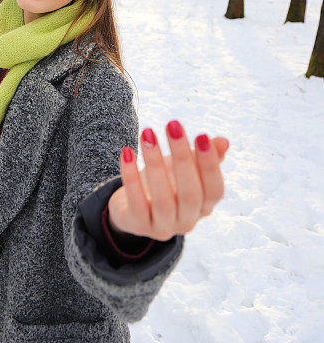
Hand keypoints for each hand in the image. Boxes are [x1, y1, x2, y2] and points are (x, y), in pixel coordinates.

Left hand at [107, 120, 228, 240]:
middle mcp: (188, 221)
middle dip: (182, 157)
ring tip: (147, 133)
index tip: (201, 134)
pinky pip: (136, 203)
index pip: (215, 190)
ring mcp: (163, 227)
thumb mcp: (185, 167)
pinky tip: (127, 152)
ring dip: (155, 163)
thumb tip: (224, 142)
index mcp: (204, 207)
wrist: (132, 209)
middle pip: (190, 194)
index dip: (210, 164)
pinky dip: (131, 177)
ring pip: (162, 199)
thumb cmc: (166, 182)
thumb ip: (203, 156)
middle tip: (172, 125)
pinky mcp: (138, 225)